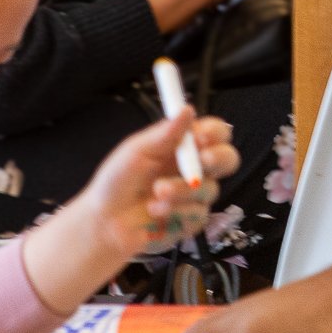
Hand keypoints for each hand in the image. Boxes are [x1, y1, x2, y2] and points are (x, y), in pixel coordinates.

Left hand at [75, 109, 239, 257]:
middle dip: (218, 158)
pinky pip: (199, 214)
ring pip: (210, 189)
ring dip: (182, 190)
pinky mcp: (192, 221)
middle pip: (228, 159)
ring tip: (156, 193)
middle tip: (202, 161)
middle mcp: (193, 170)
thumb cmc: (115, 183)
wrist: (104, 223)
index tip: (201, 136)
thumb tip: (187, 109)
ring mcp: (194, 197)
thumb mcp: (135, 152)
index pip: (214, 133)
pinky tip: (156, 211)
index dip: (215, 132)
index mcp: (182, 147)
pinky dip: (177, 211)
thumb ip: (164, 133)